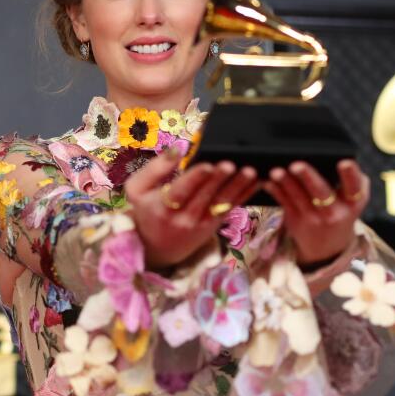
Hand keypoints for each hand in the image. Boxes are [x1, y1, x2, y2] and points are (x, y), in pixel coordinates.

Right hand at [125, 148, 257, 268]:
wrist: (156, 247)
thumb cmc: (148, 210)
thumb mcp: (137, 189)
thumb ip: (155, 168)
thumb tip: (177, 148)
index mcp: (163, 207)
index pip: (181, 191)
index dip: (195, 178)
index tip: (207, 164)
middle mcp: (184, 218)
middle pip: (205, 196)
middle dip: (219, 179)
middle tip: (232, 164)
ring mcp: (202, 223)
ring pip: (222, 204)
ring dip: (238, 187)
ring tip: (250, 172)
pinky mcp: (215, 225)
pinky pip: (231, 208)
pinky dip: (245, 194)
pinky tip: (257, 181)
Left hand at [263, 159, 369, 266]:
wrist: (328, 246)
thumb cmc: (341, 210)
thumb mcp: (352, 199)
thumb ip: (350, 179)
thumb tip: (336, 154)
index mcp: (353, 202)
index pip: (354, 187)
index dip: (350, 175)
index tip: (344, 162)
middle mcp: (334, 212)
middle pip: (321, 192)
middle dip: (308, 177)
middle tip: (296, 165)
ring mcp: (314, 219)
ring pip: (298, 197)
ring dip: (286, 183)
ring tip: (276, 171)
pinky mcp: (296, 221)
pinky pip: (285, 203)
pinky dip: (276, 191)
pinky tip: (268, 181)